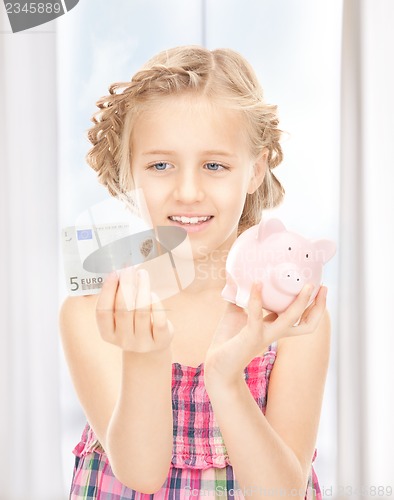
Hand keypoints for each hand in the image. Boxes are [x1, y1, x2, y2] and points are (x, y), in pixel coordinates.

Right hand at [96, 267, 172, 352]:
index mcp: (107, 333)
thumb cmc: (133, 323)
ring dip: (142, 288)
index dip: (107, 291)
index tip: (114, 272)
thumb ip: (117, 296)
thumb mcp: (121, 314)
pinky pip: (158, 320)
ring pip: (142, 311)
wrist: (150, 346)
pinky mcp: (160, 341)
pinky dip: (156, 303)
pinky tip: (152, 293)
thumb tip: (122, 271)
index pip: (102, 311)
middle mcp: (123, 340)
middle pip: (123, 309)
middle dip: (127, 285)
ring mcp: (142, 343)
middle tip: (130, 268)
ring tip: (142, 274)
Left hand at [204, 283, 327, 385]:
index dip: (313, 305)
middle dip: (319, 307)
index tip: (318, 286)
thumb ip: (241, 295)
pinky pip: (257, 316)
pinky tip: (257, 283)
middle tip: (324, 287)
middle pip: (307, 324)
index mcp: (275, 328)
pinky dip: (257, 299)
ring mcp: (264, 336)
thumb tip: (237, 274)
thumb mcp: (238, 312)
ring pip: (291, 321)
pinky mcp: (250, 336)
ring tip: (306, 286)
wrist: (216, 365)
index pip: (302, 318)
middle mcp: (275, 333)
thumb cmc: (228, 339)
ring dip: (301, 303)